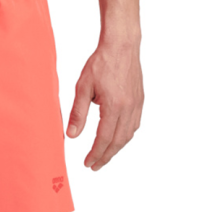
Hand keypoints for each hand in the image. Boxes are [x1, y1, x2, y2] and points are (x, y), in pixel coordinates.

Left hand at [66, 38, 142, 170]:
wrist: (121, 45)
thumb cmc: (101, 63)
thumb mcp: (83, 86)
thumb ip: (78, 112)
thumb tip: (72, 136)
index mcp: (114, 106)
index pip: (104, 138)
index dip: (96, 153)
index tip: (88, 163)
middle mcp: (128, 109)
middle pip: (118, 141)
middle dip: (106, 156)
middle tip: (95, 165)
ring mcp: (137, 105)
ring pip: (128, 135)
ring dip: (116, 148)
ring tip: (104, 155)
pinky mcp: (140, 100)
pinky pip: (134, 125)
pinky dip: (125, 136)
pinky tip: (117, 137)